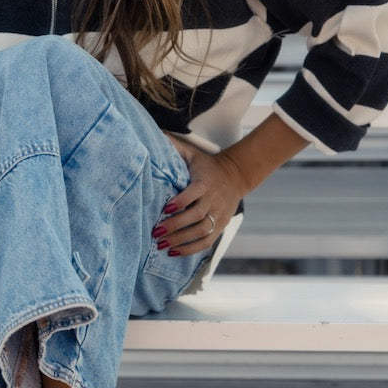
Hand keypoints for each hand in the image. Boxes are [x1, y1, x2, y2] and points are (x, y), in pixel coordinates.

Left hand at [152, 135, 247, 257]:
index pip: (194, 193)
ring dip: (181, 240)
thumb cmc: (205, 164)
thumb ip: (174, 146)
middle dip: (175, 226)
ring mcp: (218, 215)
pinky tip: (174, 252)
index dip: (181, 202)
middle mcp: (214, 199)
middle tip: (156, 232)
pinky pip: (207, 241)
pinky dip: (191, 249)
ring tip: (161, 244)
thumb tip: (152, 135)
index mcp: (205, 181)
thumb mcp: (192, 152)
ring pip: (201, 231)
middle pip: (196, 216)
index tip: (165, 209)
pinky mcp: (220, 225)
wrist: (235, 176)